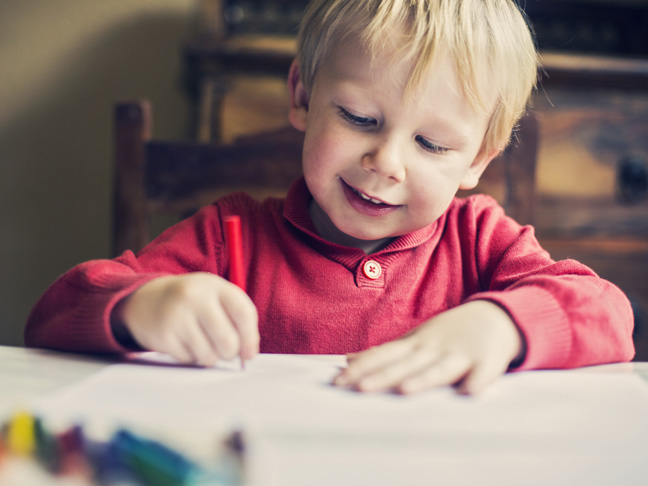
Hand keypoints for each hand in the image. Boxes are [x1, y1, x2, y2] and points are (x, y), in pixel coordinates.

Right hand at [111, 272, 258, 365]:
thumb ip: (237, 318)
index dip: (250, 338)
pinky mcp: (163, 336)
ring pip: (209, 356)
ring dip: (210, 356)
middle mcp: (195, 298)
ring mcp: (177, 316)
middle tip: (226, 351)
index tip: (250, 353)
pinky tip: (185, 342)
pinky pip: (190, 360)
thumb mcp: (216, 296)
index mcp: (214, 285)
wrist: (147, 299)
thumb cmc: (193, 301)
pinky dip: (192, 357)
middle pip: (228, 341)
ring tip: (202, 342)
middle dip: (231, 353)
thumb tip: (248, 352)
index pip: (243, 313)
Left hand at [333, 301, 523, 394]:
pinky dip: (477, 382)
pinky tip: (469, 392)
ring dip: (422, 379)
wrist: (497, 314)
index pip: (383, 355)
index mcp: (415, 343)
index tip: (338, 379)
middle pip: (404, 364)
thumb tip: (349, 360)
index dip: (361, 367)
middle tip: (356, 388)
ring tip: (404, 390)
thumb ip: (385, 352)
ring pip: (438, 369)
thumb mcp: (415, 338)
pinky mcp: (488, 361)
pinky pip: (483, 374)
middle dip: (381, 376)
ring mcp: (460, 353)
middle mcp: (434, 347)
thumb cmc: (450, 332)